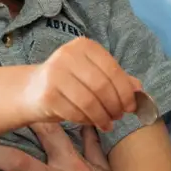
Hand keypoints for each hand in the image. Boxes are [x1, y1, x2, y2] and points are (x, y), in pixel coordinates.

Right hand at [23, 37, 143, 131]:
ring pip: (90, 101)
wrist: (30, 91)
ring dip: (102, 116)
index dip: (125, 92)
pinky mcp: (47, 95)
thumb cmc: (69, 84)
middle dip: (115, 106)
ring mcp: (55, 74)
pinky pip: (75, 112)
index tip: (131, 107)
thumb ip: (116, 80)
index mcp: (84, 46)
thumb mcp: (93, 76)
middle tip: (118, 117)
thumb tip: (140, 90)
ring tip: (107, 124)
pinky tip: (90, 122)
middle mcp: (68, 55)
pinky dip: (87, 120)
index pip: (113, 70)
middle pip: (102, 86)